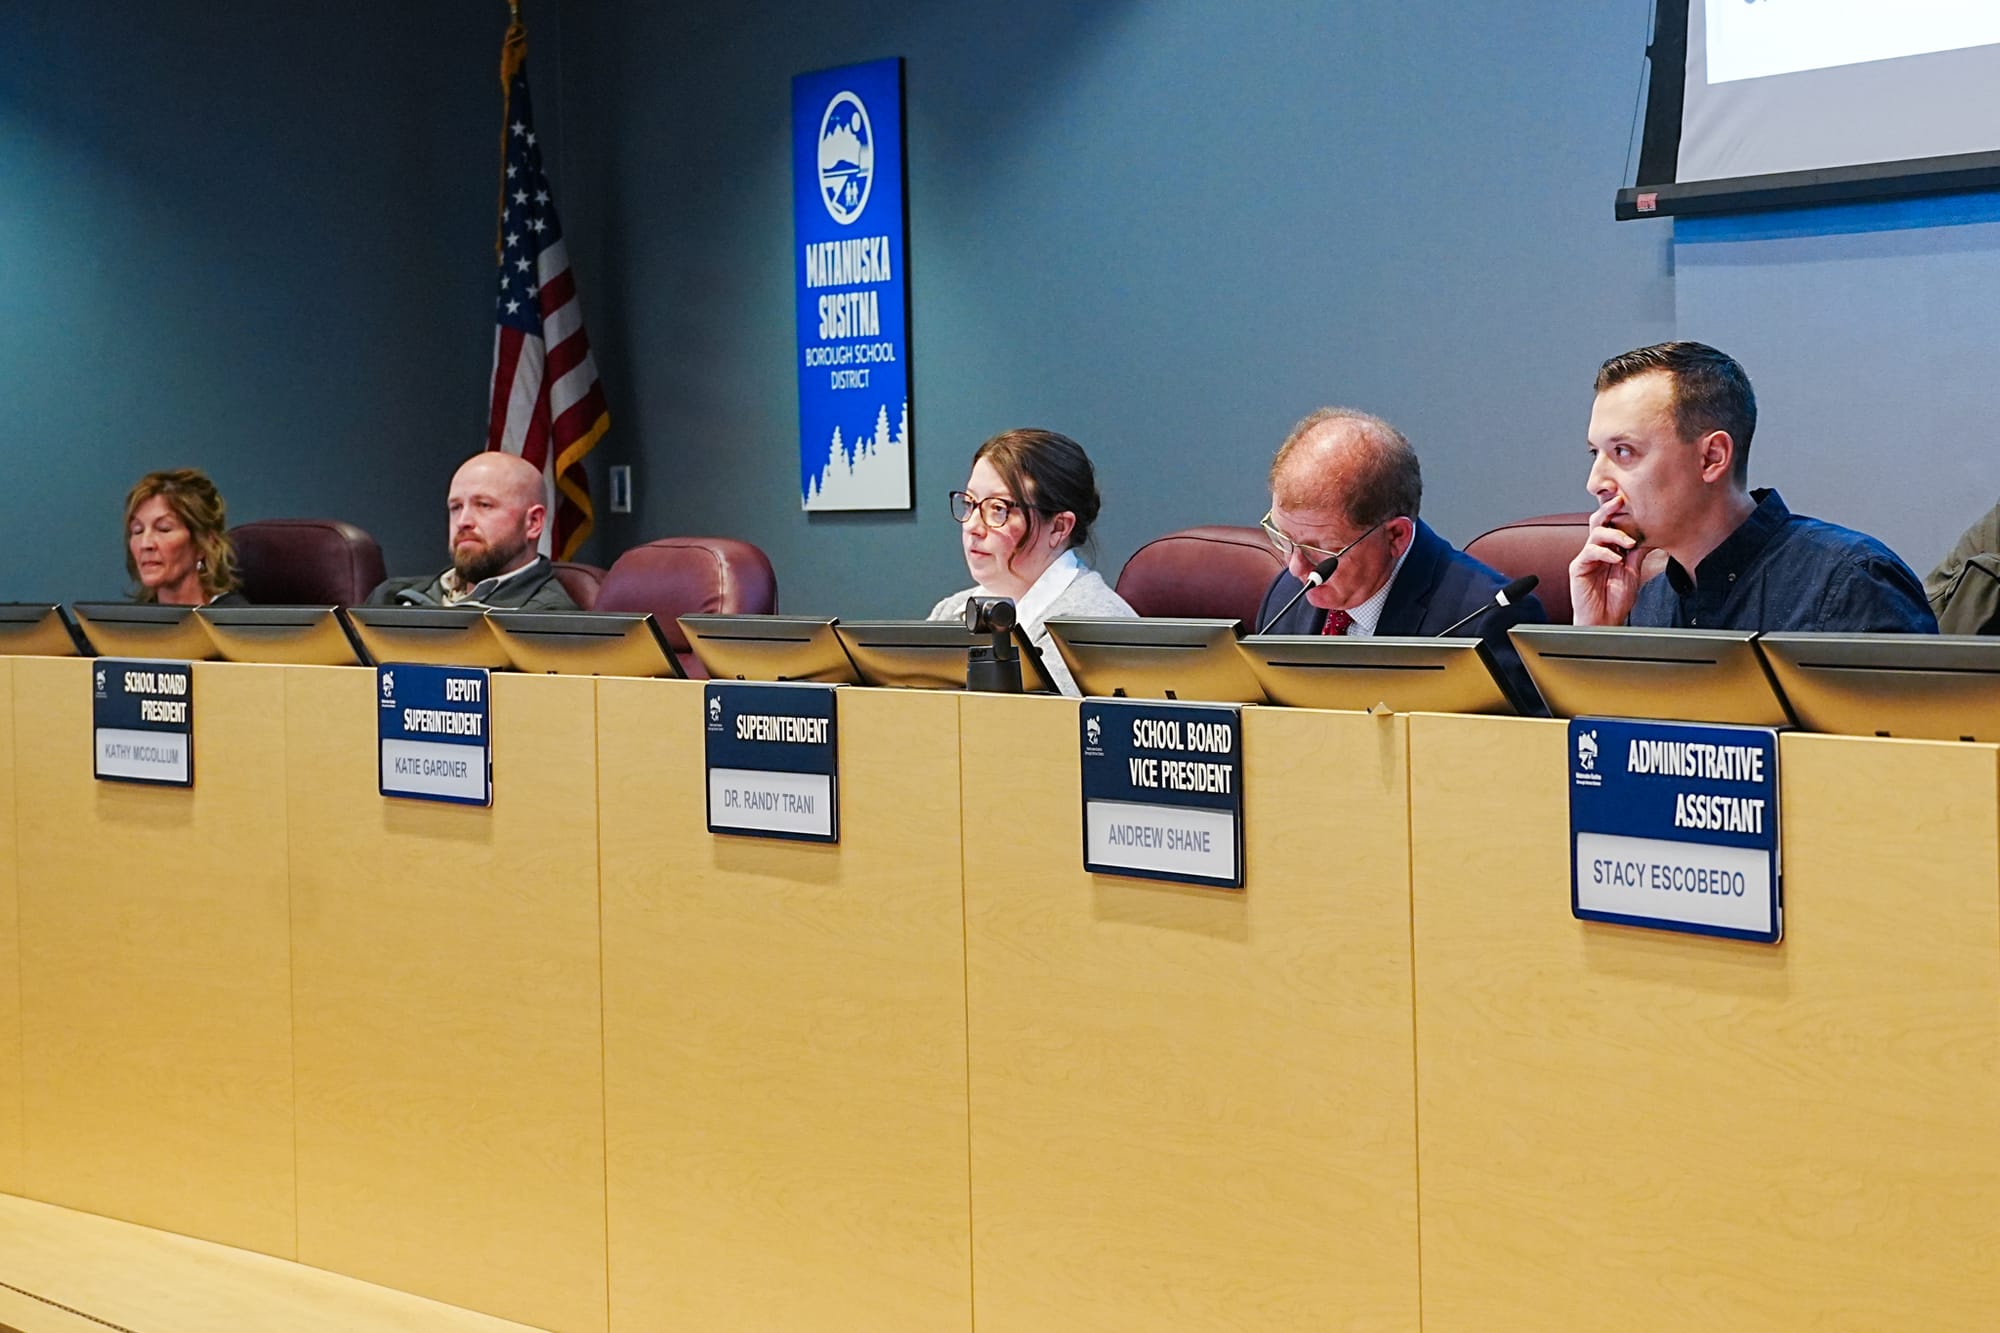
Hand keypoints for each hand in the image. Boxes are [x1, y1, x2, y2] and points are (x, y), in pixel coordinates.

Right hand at [1569, 494, 1655, 625]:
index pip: (1612, 524)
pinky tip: (1617, 559)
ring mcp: (1586, 558)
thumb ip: (1637, 553)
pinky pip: (1590, 552)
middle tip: (1621, 499)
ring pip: (1596, 533)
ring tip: (1629, 542)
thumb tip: (1650, 534)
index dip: (1620, 512)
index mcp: (1608, 549)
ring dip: (1614, 534)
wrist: (1604, 621)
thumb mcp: (1633, 572)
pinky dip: (1605, 553)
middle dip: (1609, 508)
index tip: (1633, 500)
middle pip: (1599, 521)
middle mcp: (1596, 550)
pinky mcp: (1578, 568)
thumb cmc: (1615, 600)